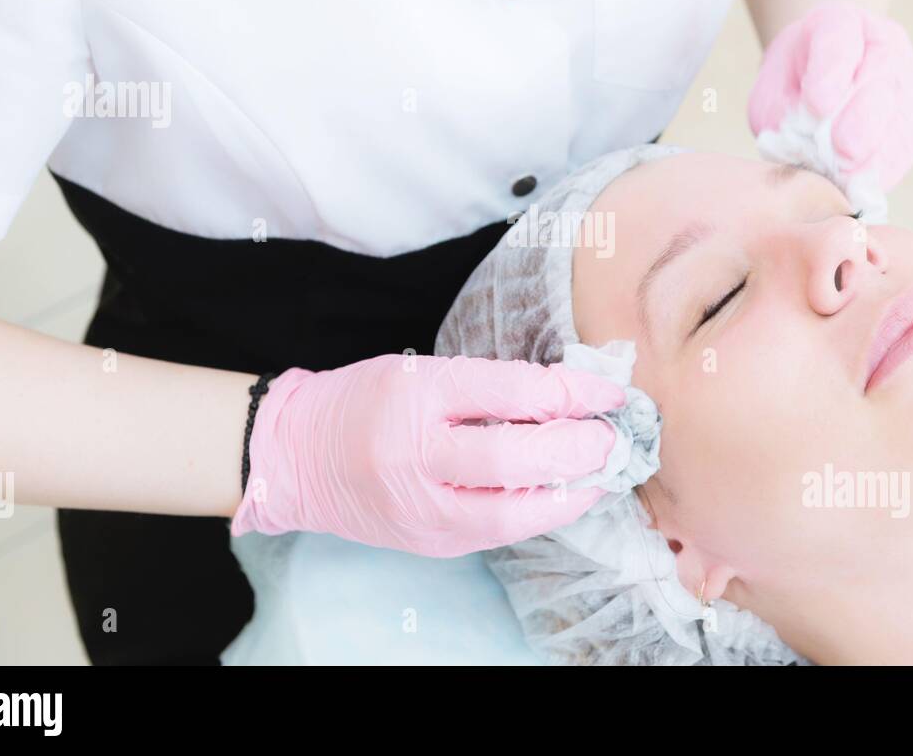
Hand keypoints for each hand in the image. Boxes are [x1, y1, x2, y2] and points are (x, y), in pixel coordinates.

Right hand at [230, 354, 623, 556]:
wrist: (299, 458)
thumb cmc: (368, 401)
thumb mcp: (421, 371)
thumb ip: (489, 385)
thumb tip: (569, 397)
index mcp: (417, 393)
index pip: (512, 391)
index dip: (573, 390)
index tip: (610, 390)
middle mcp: (416, 453)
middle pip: (515, 457)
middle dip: (578, 448)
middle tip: (613, 436)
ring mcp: (421, 506)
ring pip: (513, 511)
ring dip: (571, 492)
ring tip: (603, 472)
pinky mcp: (431, 541)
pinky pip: (501, 532)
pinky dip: (542, 514)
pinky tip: (568, 495)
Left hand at [747, 0, 912, 192]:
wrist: (821, 80)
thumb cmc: (792, 85)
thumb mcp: (770, 89)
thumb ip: (781, 112)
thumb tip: (804, 150)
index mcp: (839, 22)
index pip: (839, 42)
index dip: (832, 75)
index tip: (818, 105)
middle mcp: (884, 47)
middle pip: (881, 86)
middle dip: (862, 123)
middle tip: (842, 152)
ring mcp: (907, 85)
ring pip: (898, 126)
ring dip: (870, 156)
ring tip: (841, 174)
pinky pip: (903, 154)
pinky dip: (879, 172)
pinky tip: (855, 181)